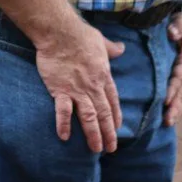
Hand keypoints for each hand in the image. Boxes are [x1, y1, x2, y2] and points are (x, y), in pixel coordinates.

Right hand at [34, 23, 125, 152]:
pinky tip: (64, 137)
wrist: (61, 32)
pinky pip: (63, 111)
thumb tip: (121, 48)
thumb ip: (112, 49)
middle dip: (108, 133)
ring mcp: (77, 90)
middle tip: (110, 149)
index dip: (115, 116)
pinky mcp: (60, 90)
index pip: (112, 101)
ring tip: (95, 149)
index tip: (117, 129)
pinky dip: (64, 124)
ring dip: (93, 134)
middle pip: (103, 114)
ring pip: (88, 117)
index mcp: (104, 76)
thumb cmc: (81, 35)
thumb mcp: (102, 41)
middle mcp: (93, 87)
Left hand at [165, 10, 181, 125]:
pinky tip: (168, 118)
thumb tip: (172, 33)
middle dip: (174, 105)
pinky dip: (175, 106)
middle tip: (167, 119)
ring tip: (168, 123)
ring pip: (181, 96)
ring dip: (176, 110)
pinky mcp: (181, 78)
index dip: (173, 87)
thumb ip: (180, 27)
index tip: (165, 99)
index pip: (180, 75)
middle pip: (181, 91)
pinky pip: (179, 94)